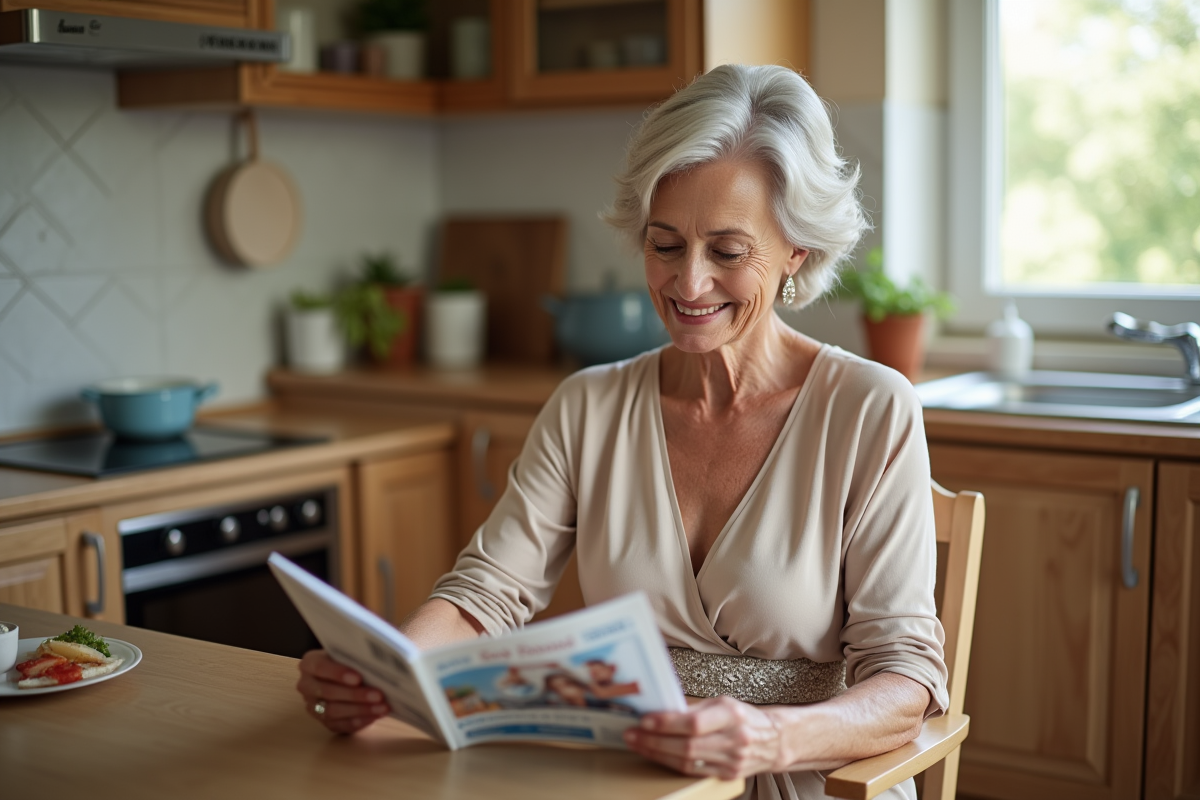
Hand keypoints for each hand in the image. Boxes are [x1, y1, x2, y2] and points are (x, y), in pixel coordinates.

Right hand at [296, 649, 390, 734]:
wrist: (345, 676)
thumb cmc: (350, 660)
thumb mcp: (350, 654)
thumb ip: (356, 656)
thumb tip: (377, 661)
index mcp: (310, 663)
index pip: (320, 667)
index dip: (338, 673)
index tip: (358, 678)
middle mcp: (307, 685)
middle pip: (328, 692)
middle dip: (355, 695)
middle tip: (378, 695)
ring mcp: (313, 706)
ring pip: (334, 711)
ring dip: (360, 710)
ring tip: (382, 708)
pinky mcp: (324, 722)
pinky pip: (340, 725)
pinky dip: (359, 721)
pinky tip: (375, 716)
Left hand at [623, 696, 783, 779]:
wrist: (774, 740)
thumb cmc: (744, 717)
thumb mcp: (722, 703)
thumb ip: (695, 708)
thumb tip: (661, 709)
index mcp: (732, 715)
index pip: (694, 722)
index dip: (667, 723)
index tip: (645, 720)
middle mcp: (734, 739)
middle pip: (687, 745)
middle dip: (654, 741)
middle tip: (632, 735)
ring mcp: (731, 761)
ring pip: (687, 761)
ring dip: (657, 753)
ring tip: (638, 745)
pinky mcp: (727, 775)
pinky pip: (693, 771)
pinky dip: (670, 763)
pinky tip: (656, 755)